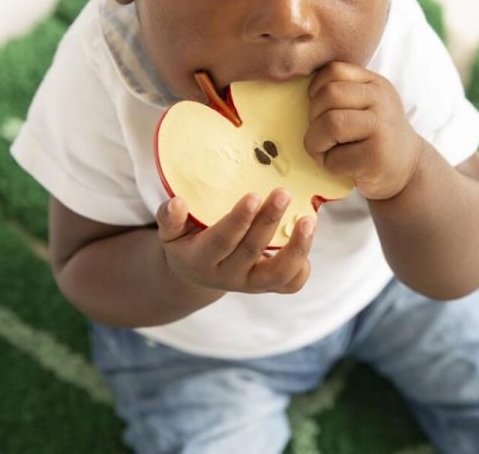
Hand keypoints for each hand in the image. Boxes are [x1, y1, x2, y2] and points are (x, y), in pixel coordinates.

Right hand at [155, 190, 314, 294]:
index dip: (238, 220)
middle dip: (269, 220)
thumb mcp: (170, 232)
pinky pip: (290, 284)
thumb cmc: (186, 241)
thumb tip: (177, 202)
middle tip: (283, 193)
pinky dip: (302, 267)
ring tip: (309, 220)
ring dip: (297, 248)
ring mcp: (250, 284)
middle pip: (252, 251)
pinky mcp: (268, 286)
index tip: (253, 195)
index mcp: (201, 260)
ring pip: (278, 274)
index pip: (222, 241)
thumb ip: (169, 218)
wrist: (196, 273)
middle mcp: (228, 276)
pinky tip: (306, 237)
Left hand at [304, 61, 424, 200]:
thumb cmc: (374, 137)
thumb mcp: (367, 106)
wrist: (408, 169)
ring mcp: (382, 129)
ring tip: (325, 152)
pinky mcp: (376, 158)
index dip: (316, 90)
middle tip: (321, 135)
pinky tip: (341, 167)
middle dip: (313, 118)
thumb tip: (297, 90)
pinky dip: (329, 165)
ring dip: (317, 142)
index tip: (320, 109)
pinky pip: (336, 158)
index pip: (334, 70)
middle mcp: (382, 101)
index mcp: (375, 84)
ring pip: (331, 123)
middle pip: (330, 95)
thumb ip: (343, 93)